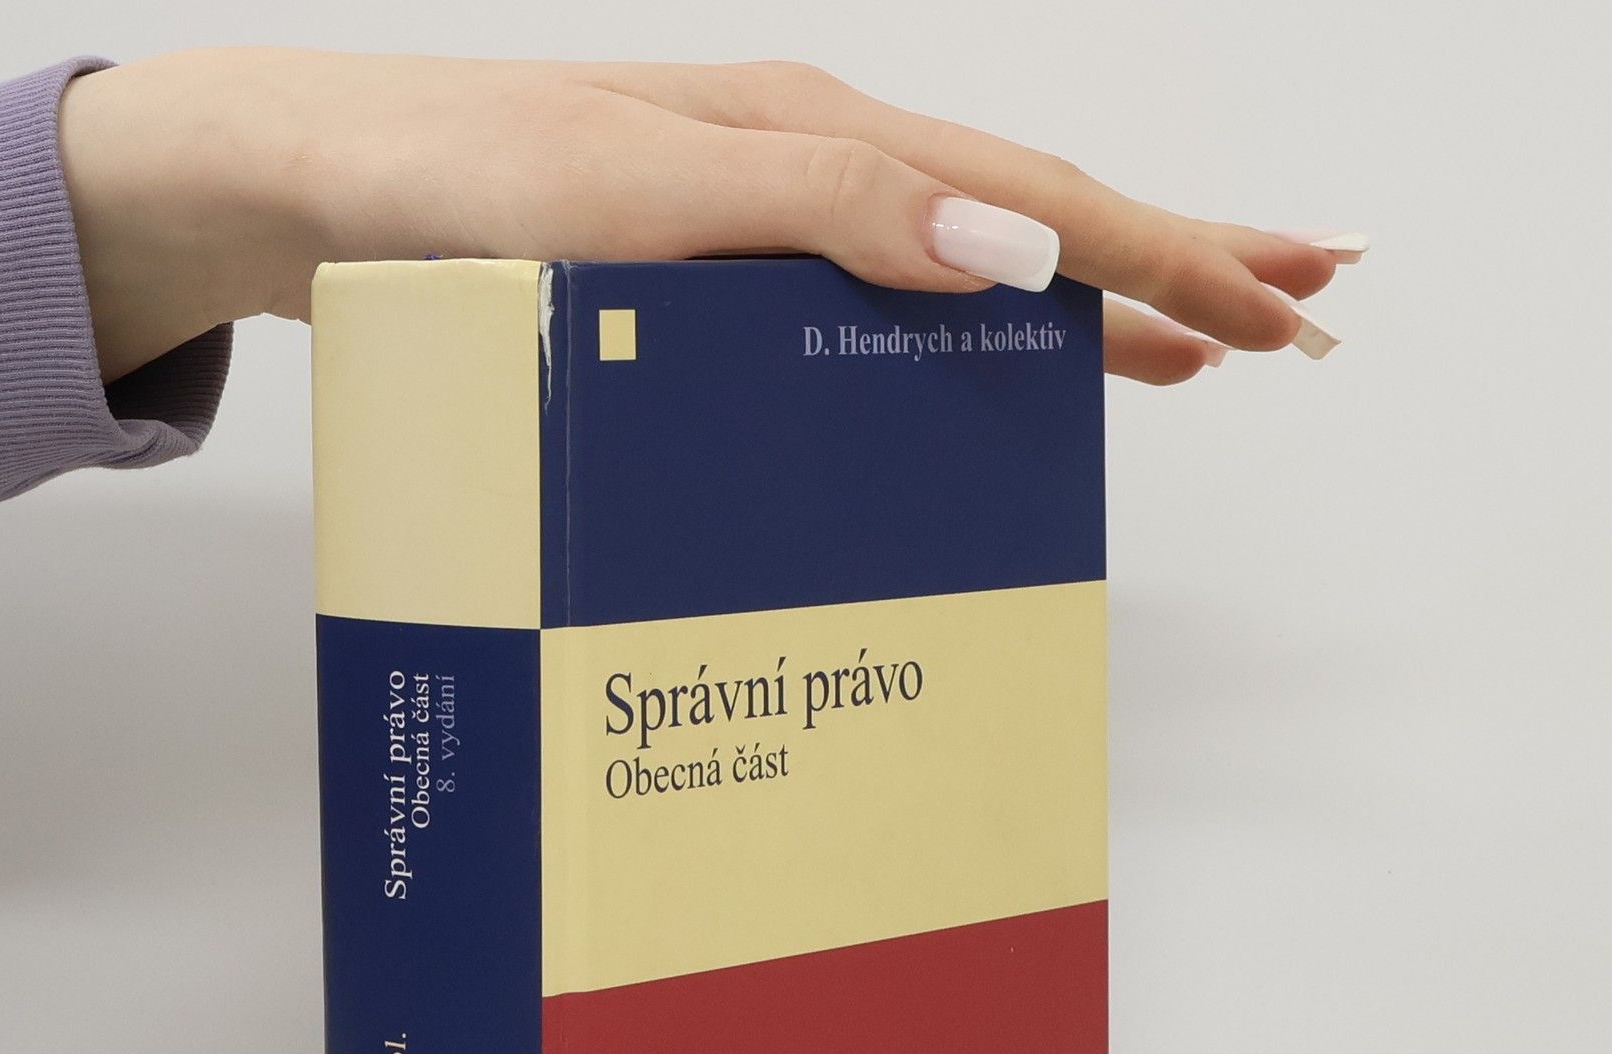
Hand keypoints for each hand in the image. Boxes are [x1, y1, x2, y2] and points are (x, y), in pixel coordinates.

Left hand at [59, 49, 1359, 386]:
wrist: (315, 189)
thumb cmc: (451, 192)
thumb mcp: (636, 199)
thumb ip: (821, 213)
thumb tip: (1008, 246)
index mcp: (818, 146)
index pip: (1039, 198)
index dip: (1173, 255)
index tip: (1287, 302)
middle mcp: (810, 172)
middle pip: (1033, 212)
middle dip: (1174, 265)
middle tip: (1296, 315)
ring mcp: (767, 218)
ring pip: (971, 252)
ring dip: (1088, 292)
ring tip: (1189, 340)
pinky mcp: (715, 269)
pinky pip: (885, 291)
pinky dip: (968, 319)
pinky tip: (988, 348)